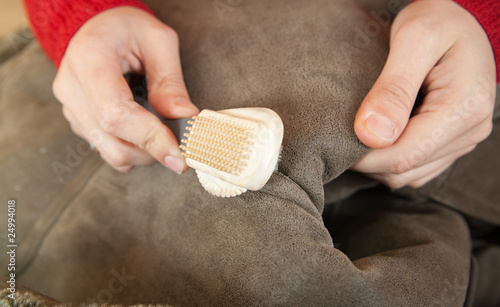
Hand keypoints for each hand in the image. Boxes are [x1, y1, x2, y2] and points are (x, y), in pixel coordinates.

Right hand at [53, 7, 198, 172]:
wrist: (101, 29)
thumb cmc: (129, 29)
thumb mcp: (159, 41)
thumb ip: (171, 81)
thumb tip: (184, 116)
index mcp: (89, 59)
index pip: (115, 113)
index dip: (149, 139)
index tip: (178, 155)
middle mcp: (71, 88)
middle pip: (112, 141)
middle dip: (152, 150)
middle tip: (180, 142)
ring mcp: (71, 108)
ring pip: (110, 152)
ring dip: (144, 153)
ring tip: (163, 131)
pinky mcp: (78, 122)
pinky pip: (107, 150)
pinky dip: (133, 150)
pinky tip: (145, 131)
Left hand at [351, 0, 495, 187]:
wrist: (457, 21)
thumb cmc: (437, 21)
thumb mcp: (415, 39)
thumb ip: (393, 88)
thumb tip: (372, 136)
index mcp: (465, 108)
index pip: (404, 156)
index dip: (364, 157)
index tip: (337, 141)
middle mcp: (470, 130)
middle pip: (405, 170)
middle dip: (368, 160)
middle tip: (342, 135)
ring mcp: (463, 139)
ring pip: (409, 175)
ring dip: (379, 162)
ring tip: (360, 133)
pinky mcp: (452, 142)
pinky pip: (417, 168)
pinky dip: (392, 160)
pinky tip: (379, 136)